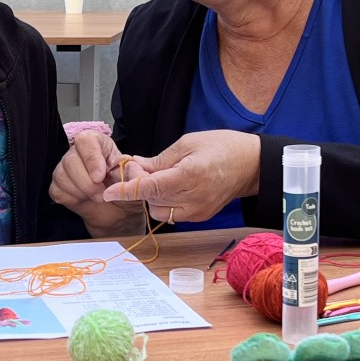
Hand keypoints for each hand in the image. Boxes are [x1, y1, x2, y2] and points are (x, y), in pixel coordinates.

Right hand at [50, 131, 146, 236]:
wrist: (117, 210)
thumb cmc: (124, 189)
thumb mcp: (135, 179)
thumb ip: (133, 172)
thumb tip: (129, 168)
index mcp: (97, 143)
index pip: (85, 140)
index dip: (91, 158)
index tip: (100, 176)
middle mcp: (77, 152)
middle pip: (70, 160)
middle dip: (87, 182)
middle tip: (102, 193)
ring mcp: (65, 168)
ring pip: (62, 176)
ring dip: (81, 191)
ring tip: (97, 196)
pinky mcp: (58, 185)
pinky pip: (58, 190)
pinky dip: (73, 198)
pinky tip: (85, 199)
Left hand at [101, 130, 262, 225]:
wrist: (252, 164)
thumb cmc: (223, 147)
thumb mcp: (188, 143)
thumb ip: (159, 159)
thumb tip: (134, 167)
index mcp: (189, 175)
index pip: (150, 188)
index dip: (126, 190)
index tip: (107, 192)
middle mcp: (193, 198)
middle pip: (151, 200)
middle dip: (141, 186)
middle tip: (143, 169)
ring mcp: (198, 211)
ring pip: (159, 210)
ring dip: (153, 196)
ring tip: (162, 178)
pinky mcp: (200, 217)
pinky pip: (172, 214)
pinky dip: (165, 202)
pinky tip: (172, 187)